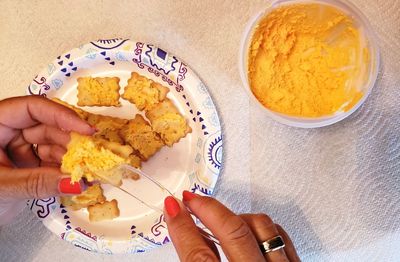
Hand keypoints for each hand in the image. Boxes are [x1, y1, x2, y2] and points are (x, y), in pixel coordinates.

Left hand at [0, 95, 93, 202]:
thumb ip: (36, 183)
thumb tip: (73, 181)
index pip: (31, 108)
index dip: (61, 115)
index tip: (85, 130)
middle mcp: (7, 132)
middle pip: (47, 127)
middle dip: (71, 142)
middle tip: (92, 155)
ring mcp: (17, 149)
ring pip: (52, 146)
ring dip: (70, 159)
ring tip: (87, 172)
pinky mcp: (26, 166)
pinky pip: (50, 162)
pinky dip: (64, 171)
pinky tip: (76, 179)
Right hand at [164, 192, 299, 261]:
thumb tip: (187, 233)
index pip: (198, 256)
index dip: (182, 227)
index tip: (173, 207)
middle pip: (232, 231)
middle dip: (208, 209)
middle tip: (191, 199)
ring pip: (260, 227)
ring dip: (236, 216)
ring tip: (219, 216)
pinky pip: (279, 235)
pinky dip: (260, 225)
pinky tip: (247, 226)